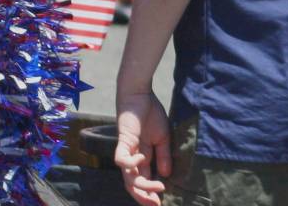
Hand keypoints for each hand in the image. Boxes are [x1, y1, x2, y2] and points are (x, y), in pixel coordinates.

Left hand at [115, 91, 171, 205]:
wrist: (139, 92)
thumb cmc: (150, 112)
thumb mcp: (162, 137)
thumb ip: (163, 155)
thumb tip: (166, 175)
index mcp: (142, 156)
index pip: (144, 180)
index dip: (150, 193)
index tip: (161, 202)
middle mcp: (132, 156)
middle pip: (133, 183)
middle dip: (143, 196)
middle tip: (156, 204)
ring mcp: (126, 149)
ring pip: (128, 176)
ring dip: (142, 186)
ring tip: (159, 187)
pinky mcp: (123, 140)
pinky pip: (121, 159)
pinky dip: (131, 164)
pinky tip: (142, 160)